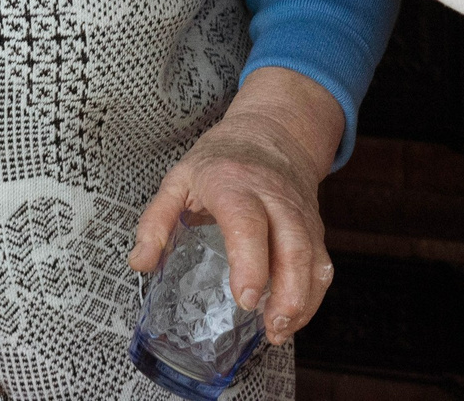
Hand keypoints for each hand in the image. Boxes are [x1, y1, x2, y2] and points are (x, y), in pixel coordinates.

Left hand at [132, 68, 342, 340]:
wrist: (272, 131)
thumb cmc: (221, 159)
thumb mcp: (179, 177)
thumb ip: (156, 220)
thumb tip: (141, 263)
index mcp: (233, 183)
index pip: (247, 222)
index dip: (250, 262)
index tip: (245, 299)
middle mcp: (273, 197)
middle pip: (292, 244)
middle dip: (287, 290)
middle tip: (269, 326)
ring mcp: (298, 212)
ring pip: (312, 257)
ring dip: (302, 299)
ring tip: (278, 331)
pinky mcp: (313, 227)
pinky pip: (322, 263)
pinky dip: (313, 296)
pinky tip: (292, 319)